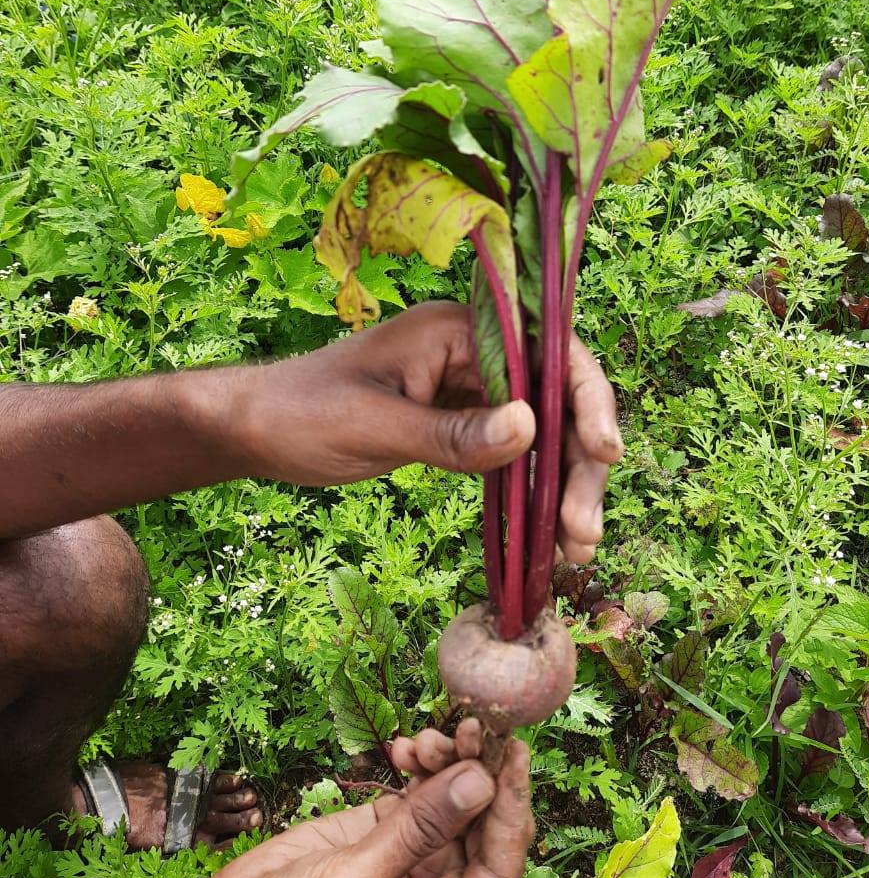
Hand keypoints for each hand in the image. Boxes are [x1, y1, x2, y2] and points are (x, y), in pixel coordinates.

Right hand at [189, 723, 533, 877]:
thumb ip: (418, 834)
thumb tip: (480, 781)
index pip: (500, 864)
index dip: (511, 805)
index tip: (515, 752)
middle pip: (480, 825)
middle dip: (477, 772)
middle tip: (473, 724)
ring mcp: (409, 864)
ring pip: (450, 801)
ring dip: (445, 761)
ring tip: (429, 736)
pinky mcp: (379, 837)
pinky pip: (415, 792)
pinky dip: (416, 764)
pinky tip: (406, 745)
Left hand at [235, 301, 622, 562]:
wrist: (256, 431)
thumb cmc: (301, 413)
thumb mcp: (374, 426)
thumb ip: (451, 433)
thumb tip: (531, 429)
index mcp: (459, 329)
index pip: (548, 354)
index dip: (586, 400)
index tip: (604, 453)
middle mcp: (476, 352)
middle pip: (556, 400)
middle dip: (579, 464)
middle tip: (583, 532)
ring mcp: (471, 389)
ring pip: (543, 434)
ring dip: (564, 488)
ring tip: (576, 548)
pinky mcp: (461, 424)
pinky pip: (513, 456)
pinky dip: (533, 495)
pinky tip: (547, 538)